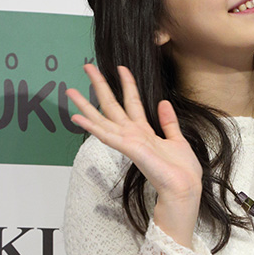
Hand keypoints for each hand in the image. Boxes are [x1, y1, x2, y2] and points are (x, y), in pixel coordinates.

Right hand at [67, 64, 202, 246]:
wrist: (184, 188)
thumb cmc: (181, 170)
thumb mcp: (177, 139)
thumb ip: (168, 122)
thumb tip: (163, 102)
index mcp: (145, 132)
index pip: (132, 102)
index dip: (127, 84)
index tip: (122, 67)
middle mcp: (132, 135)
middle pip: (111, 105)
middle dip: (100, 85)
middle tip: (87, 66)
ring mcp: (128, 141)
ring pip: (102, 118)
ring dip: (85, 105)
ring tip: (70, 90)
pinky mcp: (128, 148)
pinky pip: (106, 135)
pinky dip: (91, 126)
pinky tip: (77, 117)